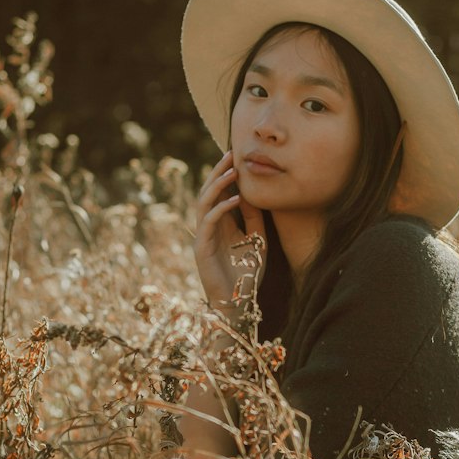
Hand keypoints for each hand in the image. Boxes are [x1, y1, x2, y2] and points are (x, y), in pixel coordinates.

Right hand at [193, 151, 266, 318]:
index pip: (219, 193)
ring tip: (233, 172)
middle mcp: (208, 227)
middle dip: (219, 172)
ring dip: (218, 185)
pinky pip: (209, 222)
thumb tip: (255, 195)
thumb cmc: (247, 276)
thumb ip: (255, 220)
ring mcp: (203, 237)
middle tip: (231, 154)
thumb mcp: (257, 241)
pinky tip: (237, 198)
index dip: (225, 174)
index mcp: (220, 225)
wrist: (237, 304)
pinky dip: (222, 208)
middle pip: (208, 192)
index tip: (237, 157)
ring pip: (204, 203)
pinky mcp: (202, 248)